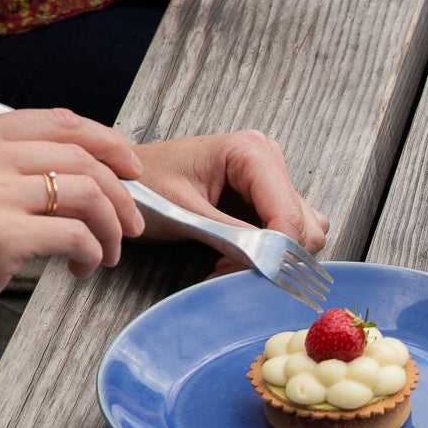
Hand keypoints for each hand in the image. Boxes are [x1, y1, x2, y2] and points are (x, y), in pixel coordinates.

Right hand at [0, 109, 145, 355]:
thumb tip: (72, 169)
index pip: (58, 121)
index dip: (107, 142)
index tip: (131, 169)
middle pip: (83, 156)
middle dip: (121, 193)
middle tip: (133, 225)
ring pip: (88, 193)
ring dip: (112, 227)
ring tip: (106, 254)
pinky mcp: (0, 235)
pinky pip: (77, 235)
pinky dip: (92, 253)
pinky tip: (81, 269)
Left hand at [131, 130, 329, 269]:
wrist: (125, 182)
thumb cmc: (144, 186)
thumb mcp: (184, 212)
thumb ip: (230, 236)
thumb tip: (266, 263)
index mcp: (251, 151)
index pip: (287, 212)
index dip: (276, 252)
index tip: (249, 276)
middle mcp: (269, 160)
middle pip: (302, 225)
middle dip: (272, 256)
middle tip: (228, 270)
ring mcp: (271, 181)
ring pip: (302, 233)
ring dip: (271, 258)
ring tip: (228, 263)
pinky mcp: (267, 201)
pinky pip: (289, 235)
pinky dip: (269, 255)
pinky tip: (236, 256)